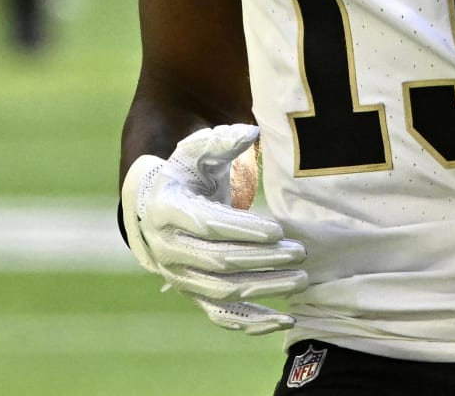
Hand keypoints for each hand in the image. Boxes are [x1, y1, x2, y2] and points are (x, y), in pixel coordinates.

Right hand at [120, 123, 307, 333]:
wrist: (152, 207)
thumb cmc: (184, 173)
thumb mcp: (196, 150)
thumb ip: (221, 140)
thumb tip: (252, 130)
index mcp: (166, 211)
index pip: (208, 226)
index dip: (243, 230)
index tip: (278, 230)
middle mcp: (168, 249)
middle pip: (220, 262)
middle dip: (263, 259)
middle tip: (300, 252)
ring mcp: (180, 277)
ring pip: (224, 292)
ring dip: (264, 289)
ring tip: (301, 279)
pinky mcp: (194, 295)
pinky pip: (222, 316)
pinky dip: (253, 324)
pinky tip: (285, 320)